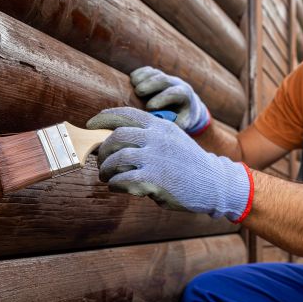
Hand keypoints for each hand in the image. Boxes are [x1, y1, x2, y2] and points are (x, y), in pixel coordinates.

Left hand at [86, 107, 251, 220]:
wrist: (212, 183)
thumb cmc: (187, 164)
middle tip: (100, 161)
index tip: (90, 125)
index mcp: (159, 125)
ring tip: (106, 176)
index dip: (102, 118)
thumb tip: (114, 141)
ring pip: (116, 159)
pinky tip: (116, 187)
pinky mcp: (154, 178)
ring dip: (106, 169)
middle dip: (103, 150)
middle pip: (115, 137)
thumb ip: (148, 137)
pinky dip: (115, 184)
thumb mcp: (171, 140)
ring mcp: (154, 157)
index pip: (124, 114)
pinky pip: (123, 179)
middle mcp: (156, 137)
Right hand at [130, 66, 210, 135]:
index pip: (174, 93)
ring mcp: (166, 77)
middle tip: (138, 92)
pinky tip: (132, 79)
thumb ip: (171, 122)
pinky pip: (148, 70)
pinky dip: (139, 73)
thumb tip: (158, 123)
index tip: (149, 107)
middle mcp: (176, 83)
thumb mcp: (180, 123)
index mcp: (184, 95)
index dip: (162, 98)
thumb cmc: (180, 119)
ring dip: (142, 78)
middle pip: (163, 79)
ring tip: (133, 85)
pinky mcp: (157, 74)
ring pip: (155, 73)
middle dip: (150, 84)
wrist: (185, 107)